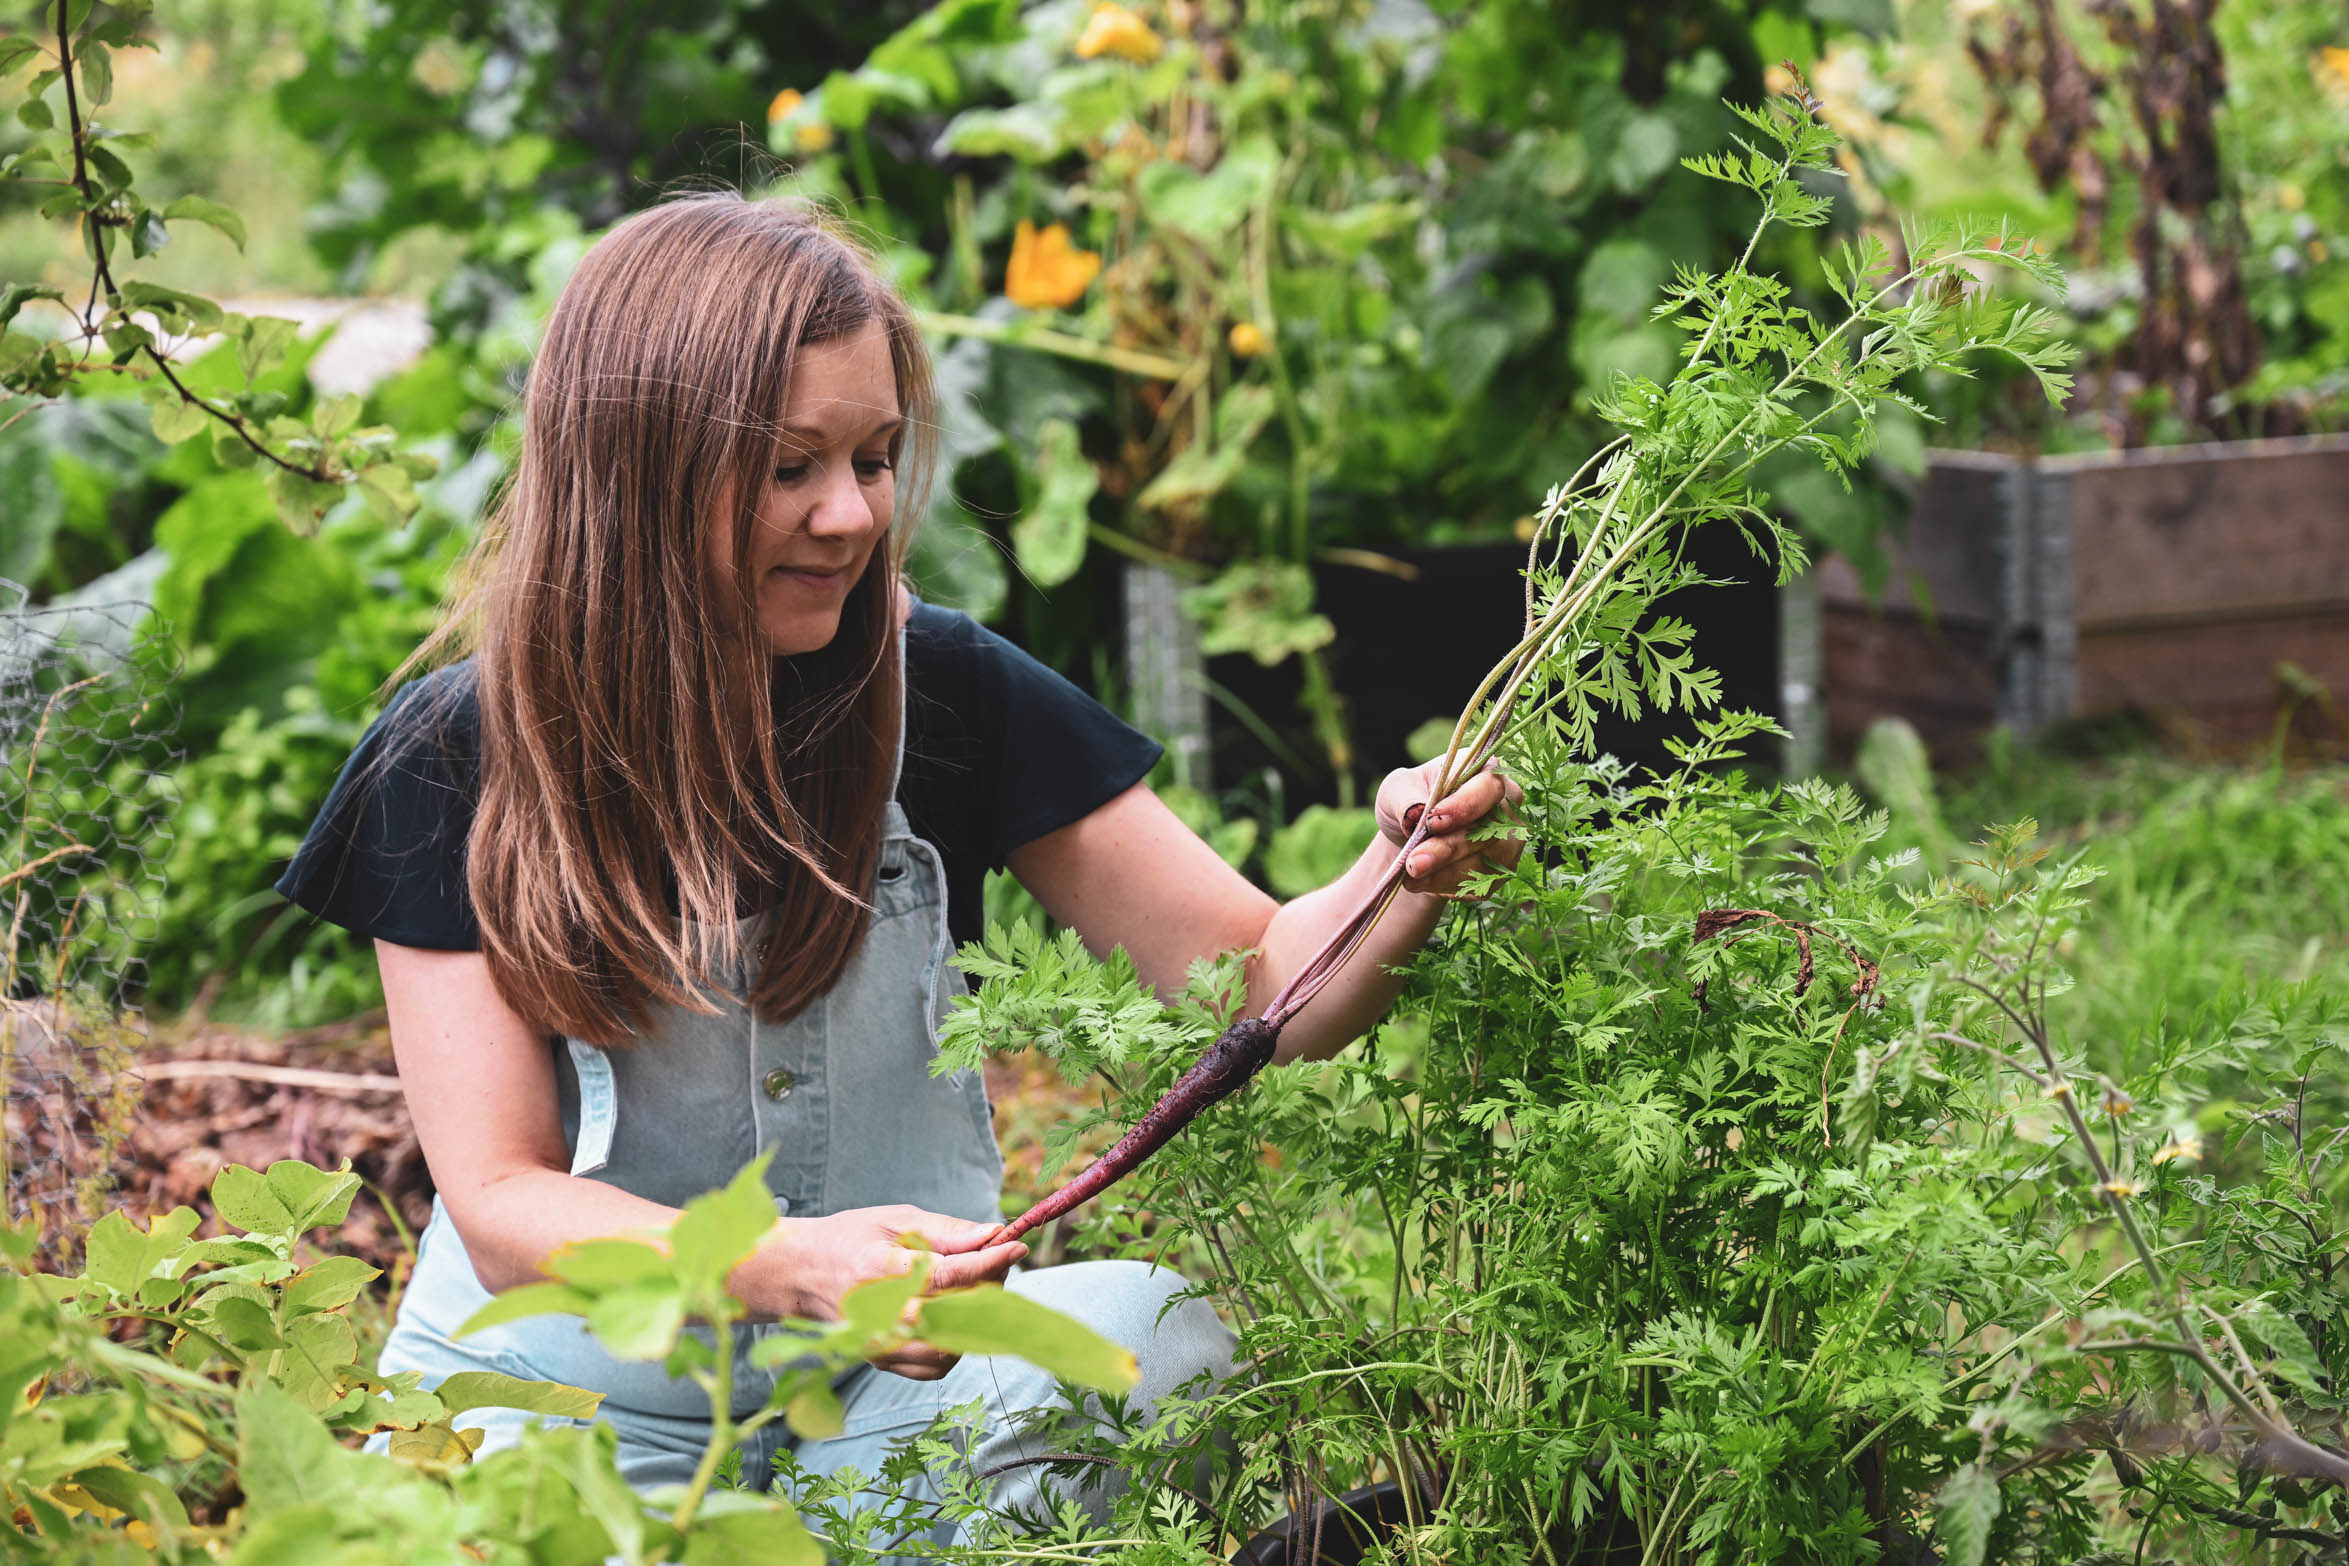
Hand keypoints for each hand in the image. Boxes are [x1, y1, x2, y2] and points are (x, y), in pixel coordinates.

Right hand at [752, 1204, 1027, 1380]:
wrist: (800, 1274)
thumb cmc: (848, 1238)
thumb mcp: (895, 1220)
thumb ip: (947, 1231)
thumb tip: (993, 1235)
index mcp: (881, 1273)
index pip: (947, 1276)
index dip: (988, 1263)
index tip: (1015, 1247)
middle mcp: (880, 1317)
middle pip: (956, 1314)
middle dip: (989, 1286)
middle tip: (996, 1261)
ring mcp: (881, 1345)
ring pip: (952, 1346)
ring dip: (976, 1318)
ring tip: (976, 1287)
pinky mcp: (883, 1362)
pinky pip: (936, 1365)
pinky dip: (957, 1342)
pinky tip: (956, 1314)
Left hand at [1374, 758, 1524, 897]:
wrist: (1410, 837)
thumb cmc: (1408, 802)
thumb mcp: (1395, 791)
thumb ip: (1404, 798)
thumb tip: (1417, 813)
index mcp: (1483, 771)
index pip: (1489, 786)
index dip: (1465, 806)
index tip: (1432, 822)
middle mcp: (1505, 804)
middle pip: (1489, 830)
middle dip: (1448, 849)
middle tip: (1413, 863)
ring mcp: (1508, 838)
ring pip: (1487, 861)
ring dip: (1446, 873)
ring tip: (1411, 875)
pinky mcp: (1502, 868)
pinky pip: (1482, 884)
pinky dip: (1448, 886)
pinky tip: (1423, 883)